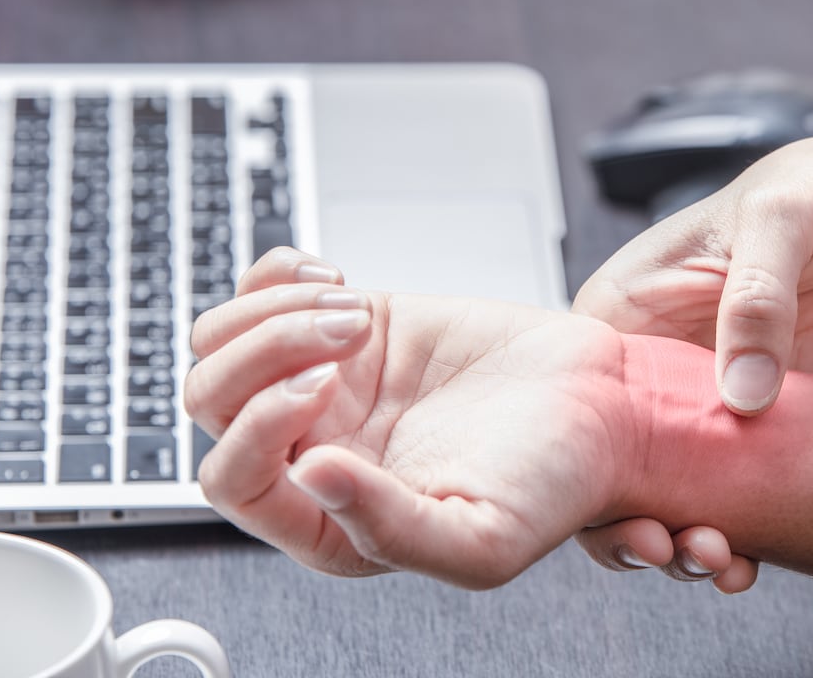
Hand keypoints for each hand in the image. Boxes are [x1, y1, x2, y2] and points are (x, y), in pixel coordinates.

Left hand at [185, 249, 637, 587]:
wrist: (601, 404)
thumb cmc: (552, 481)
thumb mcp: (484, 538)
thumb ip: (389, 528)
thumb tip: (308, 477)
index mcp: (333, 520)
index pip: (233, 482)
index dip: (257, 429)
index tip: (326, 388)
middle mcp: (315, 452)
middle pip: (210, 400)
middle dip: (264, 354)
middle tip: (345, 340)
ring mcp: (325, 385)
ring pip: (222, 340)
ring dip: (273, 310)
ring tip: (353, 311)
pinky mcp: (347, 326)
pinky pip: (261, 291)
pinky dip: (278, 274)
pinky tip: (336, 281)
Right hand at [573, 134, 812, 590]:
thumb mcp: (781, 218)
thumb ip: (755, 297)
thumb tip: (740, 395)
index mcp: (629, 306)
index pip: (578, 394)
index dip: (585, 453)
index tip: (620, 497)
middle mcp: (655, 367)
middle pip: (613, 459)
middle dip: (632, 512)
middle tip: (671, 546)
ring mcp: (704, 407)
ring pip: (669, 491)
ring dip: (684, 534)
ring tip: (719, 560)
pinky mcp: (760, 434)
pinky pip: (735, 497)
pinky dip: (741, 534)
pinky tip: (750, 562)